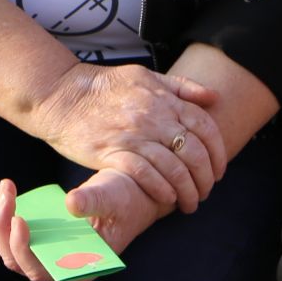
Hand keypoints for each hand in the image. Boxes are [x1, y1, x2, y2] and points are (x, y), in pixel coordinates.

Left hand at [0, 171, 162, 280]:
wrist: (130, 194)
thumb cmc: (126, 199)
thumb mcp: (114, 197)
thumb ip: (95, 201)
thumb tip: (70, 203)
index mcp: (81, 268)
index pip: (42, 270)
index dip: (24, 249)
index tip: (19, 219)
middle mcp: (62, 266)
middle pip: (19, 261)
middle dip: (4, 229)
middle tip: (8, 194)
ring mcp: (51, 253)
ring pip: (12, 250)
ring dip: (1, 221)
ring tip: (7, 187)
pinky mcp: (45, 238)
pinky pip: (16, 234)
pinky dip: (7, 215)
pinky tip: (9, 190)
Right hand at [29, 63, 227, 212]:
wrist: (63, 95)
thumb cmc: (105, 87)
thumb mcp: (145, 77)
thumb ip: (180, 87)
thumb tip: (214, 97)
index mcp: (163, 99)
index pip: (204, 127)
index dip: (218, 152)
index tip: (218, 170)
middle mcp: (153, 117)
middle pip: (193, 151)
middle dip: (205, 177)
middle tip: (205, 192)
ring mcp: (133, 135)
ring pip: (173, 168)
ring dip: (186, 190)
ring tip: (188, 203)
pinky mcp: (112, 152)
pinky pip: (145, 175)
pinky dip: (161, 189)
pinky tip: (167, 198)